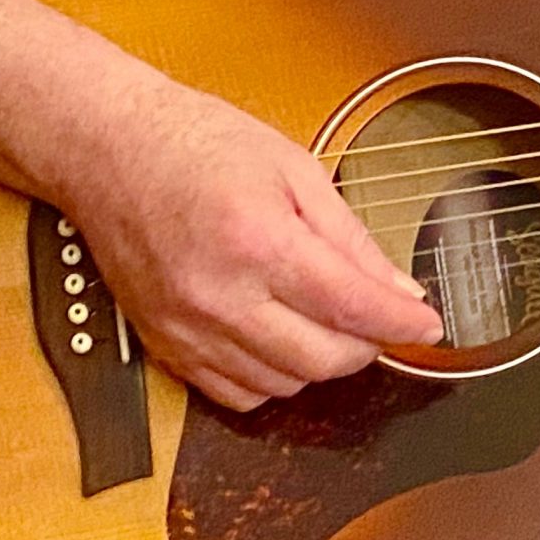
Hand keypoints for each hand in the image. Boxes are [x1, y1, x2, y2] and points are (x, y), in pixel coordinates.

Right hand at [56, 78, 444, 411]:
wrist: (109, 149)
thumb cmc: (196, 144)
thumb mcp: (293, 168)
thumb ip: (349, 236)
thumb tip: (398, 289)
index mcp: (258, 240)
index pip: (351, 306)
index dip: (401, 324)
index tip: (429, 326)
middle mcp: (220, 295)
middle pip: (323, 359)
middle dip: (368, 343)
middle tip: (379, 314)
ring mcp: (188, 328)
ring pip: (284, 385)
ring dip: (321, 360)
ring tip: (326, 316)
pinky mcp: (166, 346)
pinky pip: (237, 395)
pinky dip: (273, 376)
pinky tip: (280, 337)